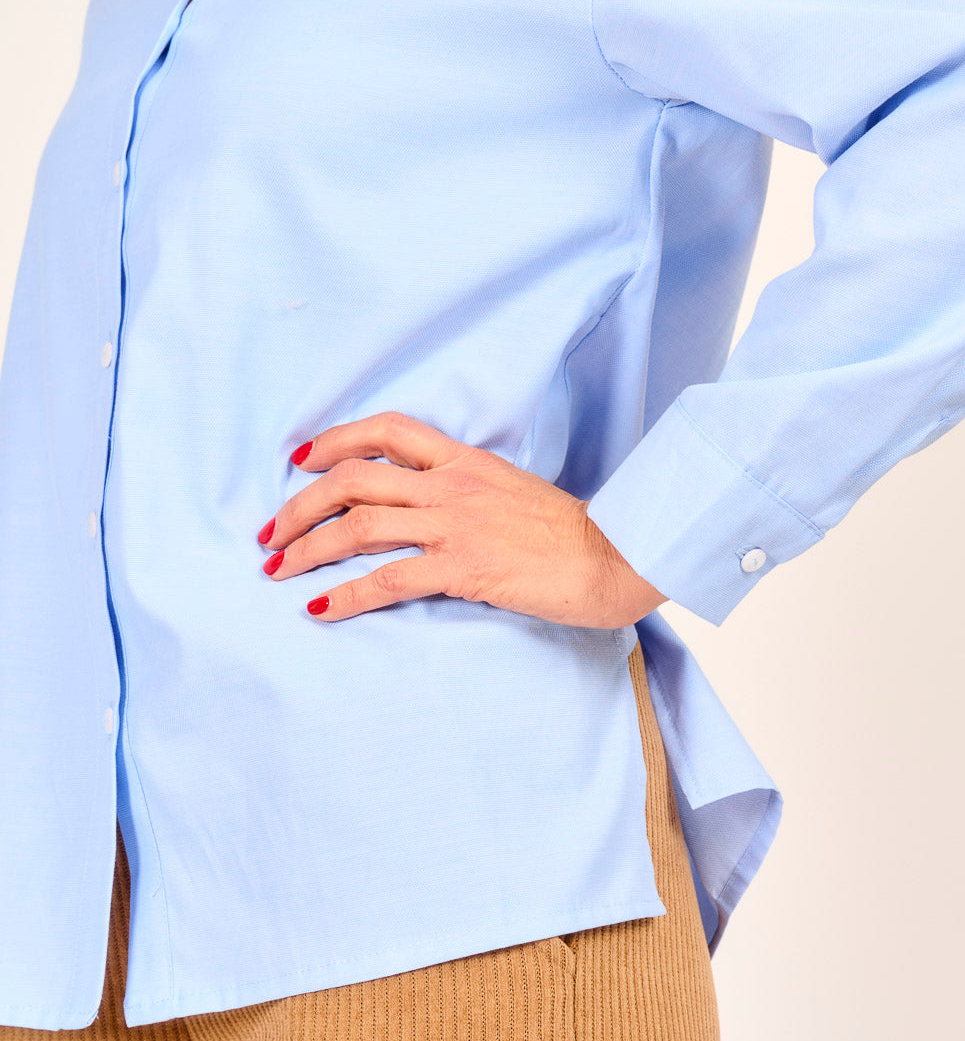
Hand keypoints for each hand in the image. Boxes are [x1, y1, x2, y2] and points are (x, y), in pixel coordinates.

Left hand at [256, 410, 668, 627]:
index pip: (388, 430)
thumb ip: (466, 491)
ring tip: (277, 571)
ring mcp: (456, 525)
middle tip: (271, 532)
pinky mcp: (464, 568)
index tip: (300, 459)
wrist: (617, 555)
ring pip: (359, 526)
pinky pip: (389, 579)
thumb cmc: (570, 531)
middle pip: (353, 478)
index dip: (335, 438)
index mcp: (465, 460)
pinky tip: (321, 610)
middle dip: (300, 504)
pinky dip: (347, 595)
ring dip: (308, 549)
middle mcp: (452, 485)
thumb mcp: (511, 490)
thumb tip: (423, 508)